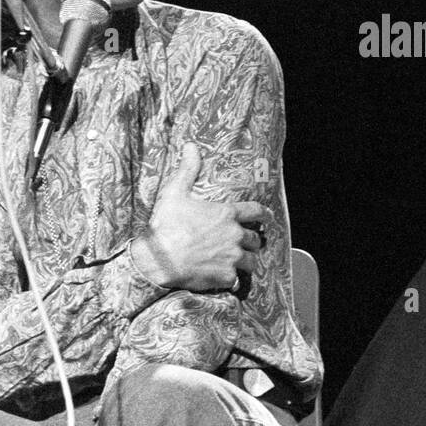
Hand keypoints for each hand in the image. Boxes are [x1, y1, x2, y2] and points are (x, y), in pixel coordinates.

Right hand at [131, 143, 269, 292]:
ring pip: (251, 261)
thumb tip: (190, 146)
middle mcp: (235, 235)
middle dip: (253, 241)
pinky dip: (232, 279)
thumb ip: (188, 169)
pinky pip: (236, 279)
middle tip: (247, 244)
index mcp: (226, 214)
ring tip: (238, 263)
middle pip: (256, 239)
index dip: (265, 214)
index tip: (268, 218)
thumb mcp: (175, 192)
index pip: (256, 211)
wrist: (157, 259)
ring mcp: (232, 257)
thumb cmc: (166, 225)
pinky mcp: (226, 277)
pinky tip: (224, 278)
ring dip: (246, 261)